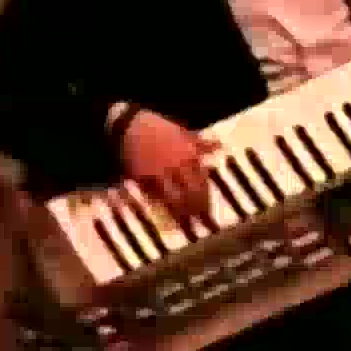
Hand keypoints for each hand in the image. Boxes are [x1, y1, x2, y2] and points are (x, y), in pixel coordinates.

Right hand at [118, 110, 219, 225]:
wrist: (130, 124)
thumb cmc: (157, 127)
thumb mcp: (182, 131)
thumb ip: (201, 142)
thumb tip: (220, 146)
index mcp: (190, 155)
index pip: (203, 183)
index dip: (205, 199)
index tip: (207, 211)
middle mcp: (177, 166)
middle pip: (192, 194)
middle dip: (196, 211)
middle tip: (199, 223)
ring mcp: (159, 173)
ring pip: (174, 200)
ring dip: (181, 214)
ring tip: (184, 226)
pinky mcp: (142, 178)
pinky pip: (154, 197)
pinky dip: (161, 208)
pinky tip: (164, 216)